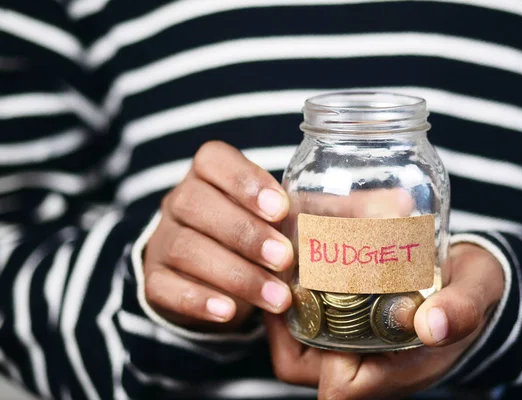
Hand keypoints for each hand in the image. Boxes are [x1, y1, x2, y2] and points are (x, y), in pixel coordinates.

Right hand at [144, 141, 293, 331]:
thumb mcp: (264, 216)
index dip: (246, 182)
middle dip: (245, 233)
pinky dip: (200, 300)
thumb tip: (343, 220)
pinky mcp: (154, 278)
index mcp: (207, 175)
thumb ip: (287, 214)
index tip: (281, 209)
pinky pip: (166, 287)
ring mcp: (162, 239)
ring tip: (277, 298)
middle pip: (197, 204)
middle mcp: (178, 201)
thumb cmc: (247, 236)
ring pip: (186, 248)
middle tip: (284, 258)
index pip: (214, 161)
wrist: (203, 273)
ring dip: (236, 274)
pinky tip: (230, 312)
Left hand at [265, 243, 503, 398]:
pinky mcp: (356, 328)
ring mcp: (360, 348)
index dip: (309, 353)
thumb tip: (434, 324)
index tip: (301, 301)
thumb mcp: (477, 292)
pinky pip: (315, 324)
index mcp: (396, 370)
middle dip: (287, 323)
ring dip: (292, 307)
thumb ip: (462, 308)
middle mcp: (371, 365)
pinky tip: (307, 261)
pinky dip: (305, 297)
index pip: (336, 387)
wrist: (476, 280)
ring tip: (290, 266)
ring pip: (303, 343)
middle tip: (286, 275)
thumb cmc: (476, 290)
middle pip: (305, 364)